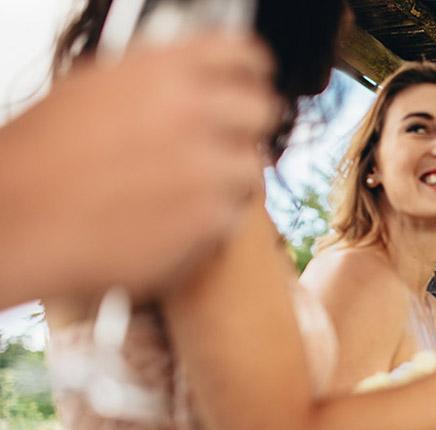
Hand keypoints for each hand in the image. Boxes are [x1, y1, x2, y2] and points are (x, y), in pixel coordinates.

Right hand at [0, 31, 279, 302]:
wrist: (17, 219)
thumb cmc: (41, 159)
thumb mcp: (93, 89)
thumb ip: (153, 80)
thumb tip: (191, 78)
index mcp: (162, 70)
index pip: (241, 53)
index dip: (252, 69)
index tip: (254, 80)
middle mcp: (191, 112)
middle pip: (261, 110)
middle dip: (246, 127)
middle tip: (228, 142)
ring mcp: (205, 167)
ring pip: (251, 166)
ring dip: (229, 177)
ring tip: (188, 189)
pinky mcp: (209, 219)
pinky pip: (235, 214)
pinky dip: (212, 219)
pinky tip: (175, 218)